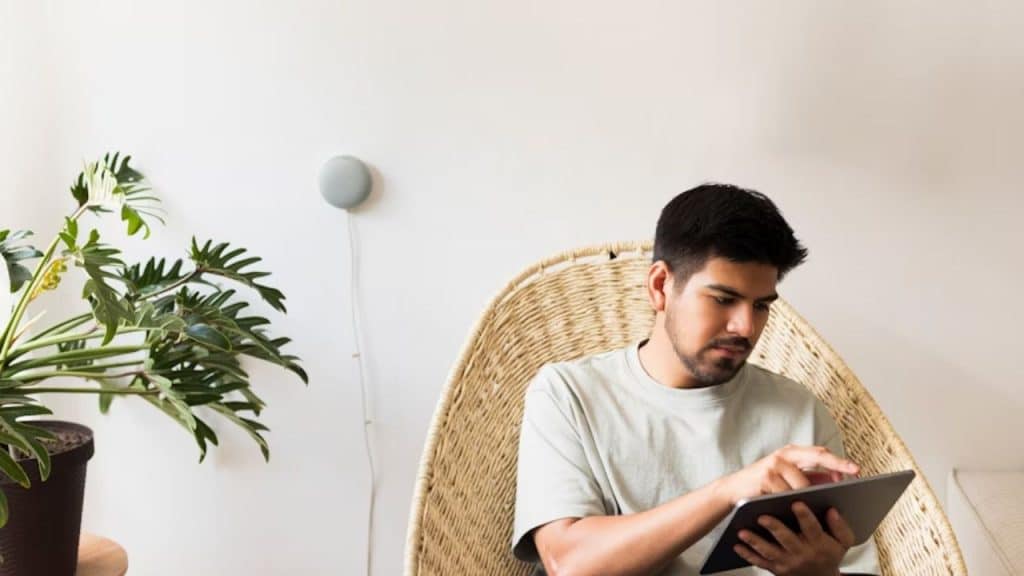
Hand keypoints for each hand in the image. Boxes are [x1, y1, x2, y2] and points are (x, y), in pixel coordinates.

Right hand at [720, 445, 859, 504]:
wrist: (732, 490)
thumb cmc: (764, 485)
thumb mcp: (788, 478)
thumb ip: (810, 477)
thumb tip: (838, 478)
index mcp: (791, 453)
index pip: (820, 453)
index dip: (839, 461)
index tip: (857, 469)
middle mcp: (784, 454)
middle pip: (816, 456)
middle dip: (837, 465)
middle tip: (854, 473)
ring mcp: (774, 464)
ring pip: (803, 483)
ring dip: (810, 496)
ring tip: (818, 505)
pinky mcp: (765, 477)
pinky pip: (787, 494)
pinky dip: (793, 503)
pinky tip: (797, 509)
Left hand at [734, 502, 854, 575]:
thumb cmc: (830, 554)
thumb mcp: (843, 542)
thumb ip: (840, 526)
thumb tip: (832, 510)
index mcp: (819, 544)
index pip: (812, 528)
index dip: (805, 516)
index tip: (796, 502)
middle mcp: (802, 554)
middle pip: (787, 540)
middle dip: (774, 528)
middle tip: (762, 516)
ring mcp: (788, 563)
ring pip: (769, 552)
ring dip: (755, 542)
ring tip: (742, 531)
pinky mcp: (776, 569)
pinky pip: (760, 563)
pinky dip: (747, 555)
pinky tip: (737, 545)